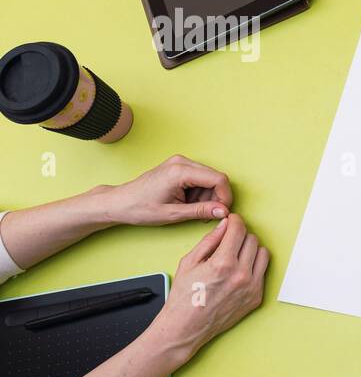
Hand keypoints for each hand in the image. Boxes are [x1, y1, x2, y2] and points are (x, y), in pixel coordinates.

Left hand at [102, 155, 232, 225]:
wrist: (120, 202)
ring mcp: (179, 162)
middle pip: (216, 177)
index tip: (221, 212)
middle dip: (216, 198)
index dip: (225, 197)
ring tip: (192, 210)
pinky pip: (200, 177)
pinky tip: (188, 202)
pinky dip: (200, 192)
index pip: (219, 179)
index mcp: (180, 171)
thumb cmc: (141, 208)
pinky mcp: (178, 166)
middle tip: (204, 214)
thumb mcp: (173, 214)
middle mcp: (181, 161)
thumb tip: (224, 211)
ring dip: (207, 196)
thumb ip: (201, 211)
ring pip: (210, 178)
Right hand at [151, 214, 268, 360]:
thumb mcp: (189, 263)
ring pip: (262, 254)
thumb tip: (224, 225)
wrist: (186, 328)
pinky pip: (262, 272)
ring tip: (235, 255)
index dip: (234, 221)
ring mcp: (252, 287)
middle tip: (229, 240)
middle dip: (240, 236)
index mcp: (223, 263)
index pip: (239, 230)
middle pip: (252, 240)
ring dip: (250, 250)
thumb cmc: (183, 297)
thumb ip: (209, 241)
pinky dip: (253, 267)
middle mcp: (241, 275)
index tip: (231, 221)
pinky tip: (238, 271)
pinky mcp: (256, 298)